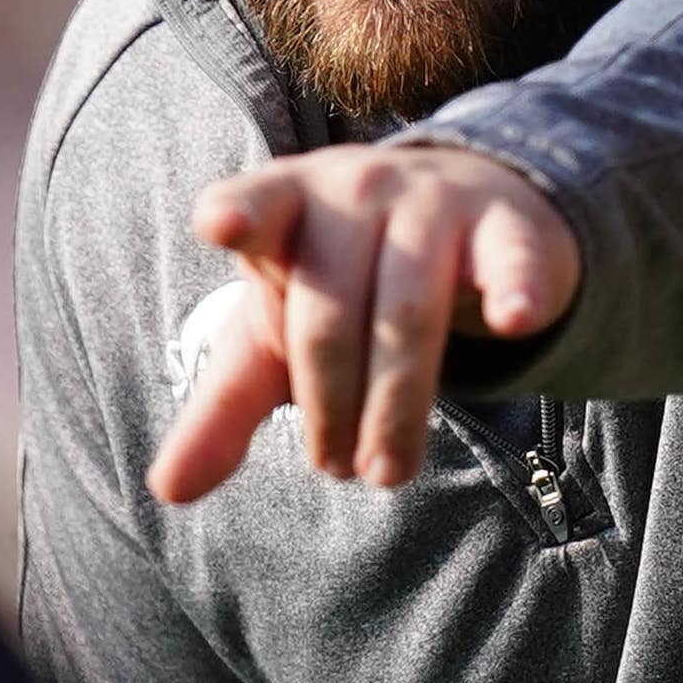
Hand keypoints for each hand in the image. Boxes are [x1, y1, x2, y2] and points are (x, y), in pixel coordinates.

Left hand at [150, 145, 579, 503]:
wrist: (466, 214)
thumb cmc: (348, 281)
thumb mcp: (277, 338)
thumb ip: (224, 407)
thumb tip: (168, 491)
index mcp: (287, 206)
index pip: (257, 208)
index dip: (239, 215)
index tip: (221, 224)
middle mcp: (356, 191)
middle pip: (330, 311)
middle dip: (329, 403)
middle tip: (336, 468)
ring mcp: (434, 202)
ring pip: (408, 313)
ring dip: (396, 405)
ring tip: (388, 471)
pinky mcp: (506, 224)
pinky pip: (509, 261)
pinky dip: (513, 289)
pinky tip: (513, 321)